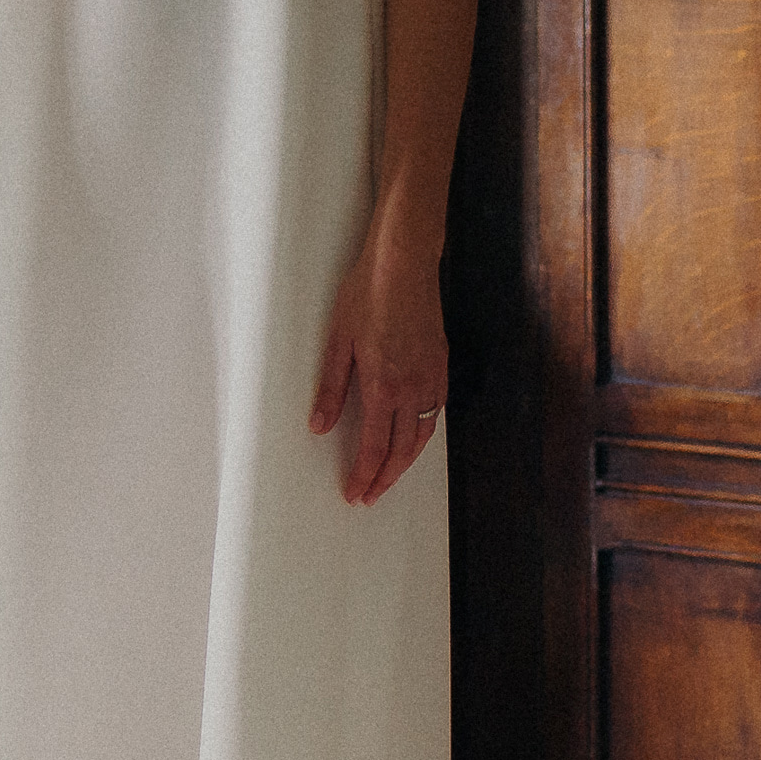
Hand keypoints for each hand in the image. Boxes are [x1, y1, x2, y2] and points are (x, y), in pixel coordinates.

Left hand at [309, 228, 446, 506]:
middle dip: (385, 478)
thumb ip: (331, 389)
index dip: (364, 475)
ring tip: (390, 477)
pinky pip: (436, 413)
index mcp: (384, 386)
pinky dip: (424, 436)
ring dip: (406, 463)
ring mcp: (431, 377)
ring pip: (423, 436)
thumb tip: (318, 426)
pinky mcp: (441, 365)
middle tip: (371, 497)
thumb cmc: (368, 294)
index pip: (373, 447)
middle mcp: (413, 388)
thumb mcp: (338, 341)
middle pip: (401, 450)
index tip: (356, 494)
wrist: (403, 263)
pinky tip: (414, 439)